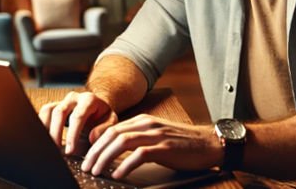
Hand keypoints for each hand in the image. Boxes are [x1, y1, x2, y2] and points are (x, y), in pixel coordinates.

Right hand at [39, 91, 118, 154]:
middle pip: (60, 111)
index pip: (78, 116)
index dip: (72, 135)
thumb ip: (104, 129)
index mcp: (89, 99)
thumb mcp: (110, 122)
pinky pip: (43, 113)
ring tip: (47, 145)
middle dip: (56, 132)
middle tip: (55, 150)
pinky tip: (43, 139)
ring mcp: (62, 100)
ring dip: (45, 129)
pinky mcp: (54, 105)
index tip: (70, 150)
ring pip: (48, 110)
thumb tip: (92, 137)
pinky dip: (41, 126)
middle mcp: (74, 97)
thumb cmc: (103, 117)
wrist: (97, 106)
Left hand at [81, 114, 222, 178]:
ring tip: (97, 170)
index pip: (112, 128)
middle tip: (86, 165)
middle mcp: (147, 124)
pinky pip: (139, 155)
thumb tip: (115, 149)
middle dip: (95, 151)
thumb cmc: (182, 143)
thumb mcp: (157, 135)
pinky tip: (118, 174)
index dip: (96, 142)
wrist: (209, 143)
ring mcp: (156, 135)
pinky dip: (125, 165)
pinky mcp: (164, 147)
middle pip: (113, 135)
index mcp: (143, 121)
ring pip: (122, 143)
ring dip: (105, 157)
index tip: (86, 154)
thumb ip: (138, 138)